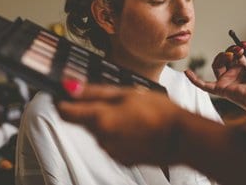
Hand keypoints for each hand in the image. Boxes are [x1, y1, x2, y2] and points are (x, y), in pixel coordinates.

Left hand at [56, 83, 186, 164]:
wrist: (183, 138)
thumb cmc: (160, 112)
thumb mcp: (126, 92)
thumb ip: (93, 91)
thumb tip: (69, 86)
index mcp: (99, 118)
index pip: (64, 111)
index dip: (62, 101)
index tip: (66, 94)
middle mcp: (101, 137)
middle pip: (82, 121)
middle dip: (91, 110)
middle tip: (115, 101)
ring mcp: (110, 150)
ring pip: (98, 132)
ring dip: (107, 122)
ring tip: (131, 114)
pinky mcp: (121, 159)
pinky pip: (111, 143)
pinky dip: (117, 134)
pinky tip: (135, 128)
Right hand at [185, 42, 245, 119]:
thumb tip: (243, 43)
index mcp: (243, 68)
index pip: (235, 54)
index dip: (236, 48)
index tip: (242, 47)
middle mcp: (233, 74)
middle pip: (224, 58)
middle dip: (230, 51)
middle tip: (238, 50)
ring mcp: (226, 81)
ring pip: (216, 66)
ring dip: (221, 58)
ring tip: (230, 56)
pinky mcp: (220, 89)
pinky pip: (203, 85)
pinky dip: (194, 79)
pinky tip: (187, 72)